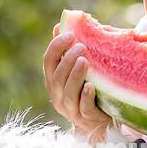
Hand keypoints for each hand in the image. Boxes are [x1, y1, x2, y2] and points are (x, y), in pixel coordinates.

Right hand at [44, 22, 113, 141]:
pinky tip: (91, 86)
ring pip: (68, 93)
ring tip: (85, 61)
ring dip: (75, 75)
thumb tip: (60, 25)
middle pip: (57, 77)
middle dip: (67, 60)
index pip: (48, 61)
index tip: (70, 34)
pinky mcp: (85, 118)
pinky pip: (83, 108)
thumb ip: (68, 51)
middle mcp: (57, 95)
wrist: (98, 122)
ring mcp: (70, 109)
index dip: (56, 47)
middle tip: (81, 46)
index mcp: (53, 80)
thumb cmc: (87, 89)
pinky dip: (86, 97)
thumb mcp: (77, 70)